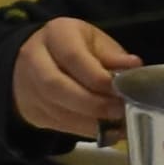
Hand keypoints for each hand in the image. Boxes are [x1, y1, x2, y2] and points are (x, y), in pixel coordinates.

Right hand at [11, 16, 135, 134]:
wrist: (36, 59)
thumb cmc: (74, 47)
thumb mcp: (95, 41)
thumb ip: (113, 56)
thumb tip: (134, 67)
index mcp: (55, 34)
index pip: (73, 57)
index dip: (98, 78)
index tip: (121, 90)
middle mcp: (34, 59)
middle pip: (58, 86)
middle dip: (93, 103)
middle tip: (119, 111)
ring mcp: (28, 88)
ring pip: (57, 110)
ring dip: (91, 122)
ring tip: (117, 124)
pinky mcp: (32, 111)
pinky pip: (58, 125)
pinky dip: (84, 130)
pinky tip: (105, 129)